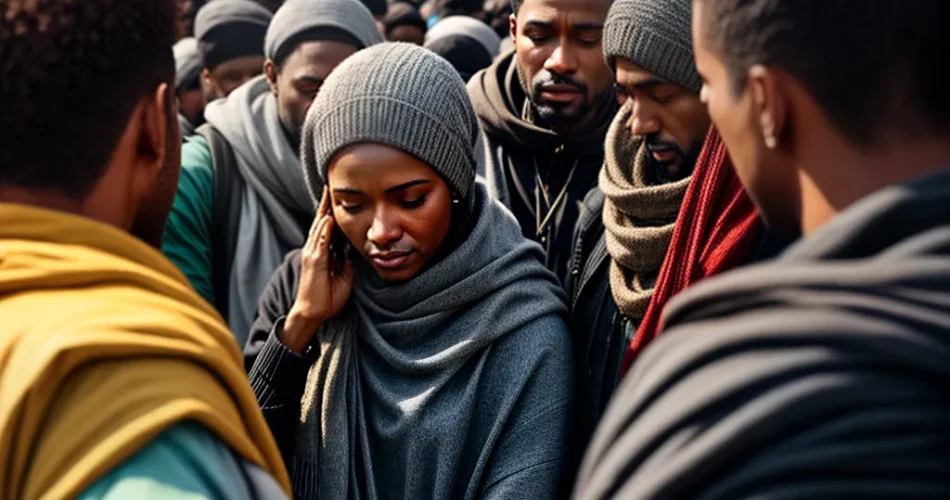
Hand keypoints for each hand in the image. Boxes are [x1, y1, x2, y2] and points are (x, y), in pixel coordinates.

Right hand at [282, 186, 353, 352]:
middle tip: (330, 186)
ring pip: (318, 228)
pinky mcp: (313, 262)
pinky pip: (319, 243)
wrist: (313, 312)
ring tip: (328, 194)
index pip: (327, 228)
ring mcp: (312, 255)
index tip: (337, 197)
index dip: (332, 213)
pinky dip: (324, 231)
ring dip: (324, 211)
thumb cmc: (327, 297)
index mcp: (322, 252)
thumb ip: (345, 263)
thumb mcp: (343, 277)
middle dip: (325, 205)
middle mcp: (314, 250)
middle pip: (321, 222)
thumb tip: (351, 255)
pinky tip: (328, 219)